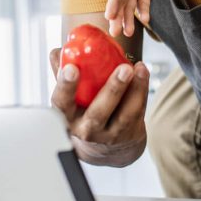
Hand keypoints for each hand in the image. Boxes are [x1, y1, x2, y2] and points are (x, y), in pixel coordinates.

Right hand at [50, 48, 149, 165]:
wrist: (108, 149)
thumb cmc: (85, 115)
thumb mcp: (71, 100)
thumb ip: (63, 75)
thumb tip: (58, 50)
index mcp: (67, 117)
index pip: (62, 103)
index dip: (66, 86)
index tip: (71, 68)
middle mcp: (87, 130)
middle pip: (98, 112)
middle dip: (113, 89)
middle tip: (124, 68)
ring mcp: (110, 135)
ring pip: (124, 114)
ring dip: (134, 89)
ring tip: (138, 68)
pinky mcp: (129, 134)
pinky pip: (137, 112)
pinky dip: (141, 91)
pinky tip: (142, 73)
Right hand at [105, 0, 154, 37]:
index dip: (113, 2)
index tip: (109, 15)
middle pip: (120, 2)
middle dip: (117, 17)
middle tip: (114, 33)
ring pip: (129, 6)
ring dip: (128, 20)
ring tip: (128, 33)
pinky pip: (143, 2)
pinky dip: (144, 11)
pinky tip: (145, 20)